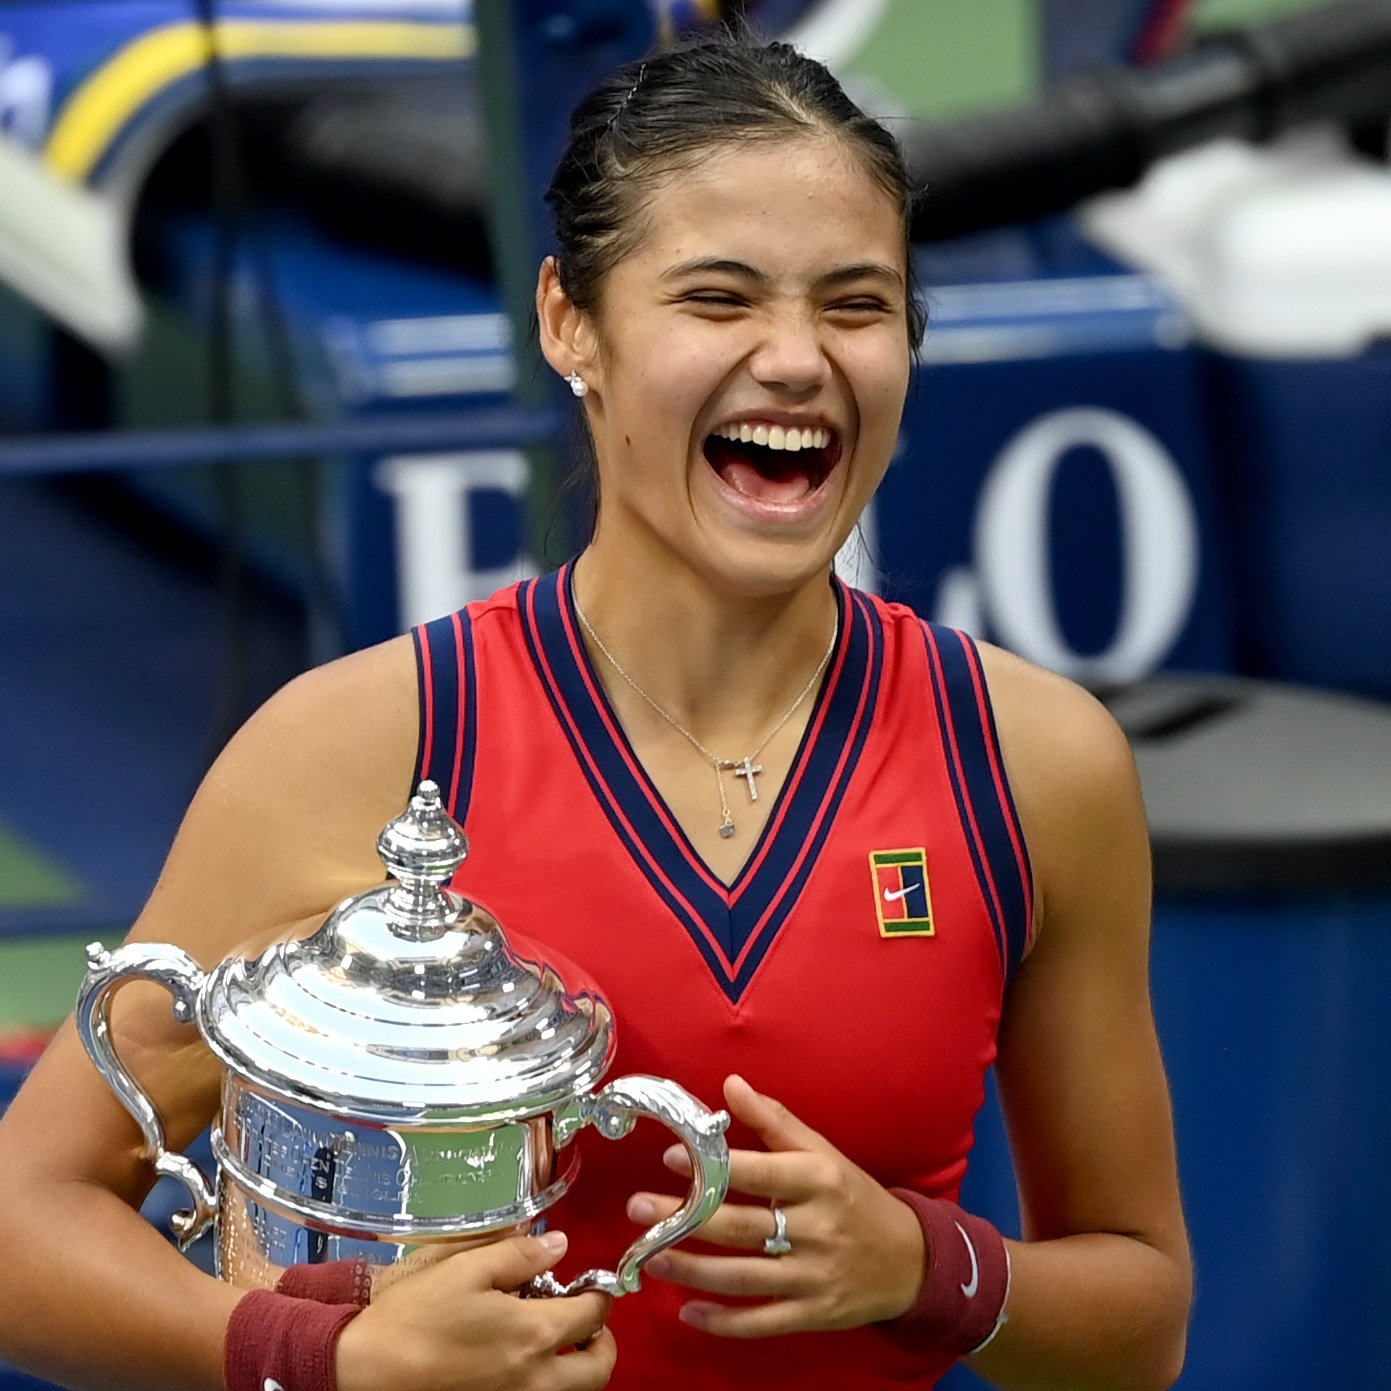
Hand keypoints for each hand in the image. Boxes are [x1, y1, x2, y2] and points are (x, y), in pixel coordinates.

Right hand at [335, 1231, 615, 1390]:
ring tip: (557, 1341)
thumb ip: (520, 1255)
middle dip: (602, 1341)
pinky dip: (549, 1384)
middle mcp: (536, 1379)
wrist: (368, 1371)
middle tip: (586, 1320)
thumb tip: (560, 1245)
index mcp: (534, 1334)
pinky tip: (525, 1362)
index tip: (589, 1283)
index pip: (593, 1315)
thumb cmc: (416, 1316)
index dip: (599, 1294)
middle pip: (598, 1369)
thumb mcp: (467, 1268)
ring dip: (579, 1367)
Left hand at [626, 1074, 923, 1337]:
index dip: (714, 1167)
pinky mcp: (813, 1314)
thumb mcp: (822, 1151)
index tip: (672, 1157)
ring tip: (651, 1257)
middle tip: (638, 1209)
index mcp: (819, 1180)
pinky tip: (688, 1312)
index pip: (759, 1173)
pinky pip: (762, 1321)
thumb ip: (773, 1121)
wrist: (909, 1260)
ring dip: (691, 1269)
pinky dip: (723, 1322)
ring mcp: (814, 1275)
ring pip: (742, 1276)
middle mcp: (817, 1228)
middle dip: (684, 1219)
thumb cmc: (854, 1196)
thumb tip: (730, 1084)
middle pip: (740, 1226)